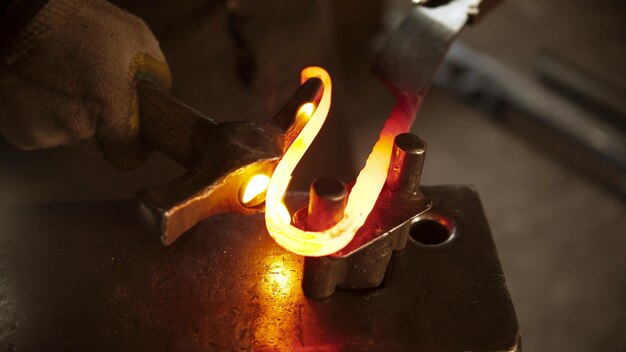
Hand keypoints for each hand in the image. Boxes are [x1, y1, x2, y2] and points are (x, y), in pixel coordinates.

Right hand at [0, 0, 170, 168]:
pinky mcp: (19, 135)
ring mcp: (45, 134)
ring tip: (61, 81)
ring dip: (69, 115)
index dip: (133, 140)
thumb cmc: (76, 21)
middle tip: (88, 85)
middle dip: (98, 119)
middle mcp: (76, 129)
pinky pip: (44, 132)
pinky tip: (41, 88)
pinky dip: (44, 115)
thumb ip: (155, 77)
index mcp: (109, 108)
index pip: (130, 154)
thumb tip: (159, 100)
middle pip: (98, 142)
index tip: (131, 127)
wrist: (12, 16)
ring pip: (70, 136)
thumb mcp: (135, 39)